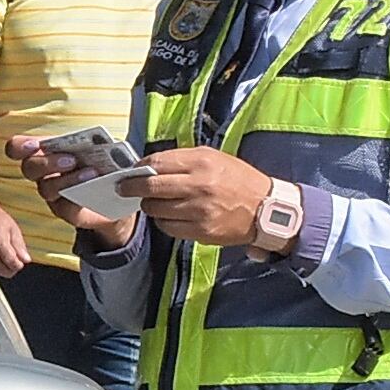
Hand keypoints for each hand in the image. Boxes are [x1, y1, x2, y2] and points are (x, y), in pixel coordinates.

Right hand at [0, 200, 31, 277]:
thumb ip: (20, 245)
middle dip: (12, 268)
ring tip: (6, 259)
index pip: (12, 262)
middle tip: (15, 261)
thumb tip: (26, 259)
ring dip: (3, 269)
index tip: (21, 262)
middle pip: (3, 270)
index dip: (18, 265)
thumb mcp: (13, 229)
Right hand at [7, 134, 132, 233]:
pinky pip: (65, 207)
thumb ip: (112, 146)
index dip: (20, 147)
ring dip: (67, 180)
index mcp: (48, 148)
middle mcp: (45, 171)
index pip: (18, 148)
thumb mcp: (113, 147)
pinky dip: (78, 199)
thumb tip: (115, 149)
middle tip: (71, 160)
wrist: (123, 193)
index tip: (34, 145)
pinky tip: (94, 191)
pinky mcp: (67, 211)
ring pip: (46, 188)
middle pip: (30, 168)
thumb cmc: (109, 162)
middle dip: (47, 163)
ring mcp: (54, 193)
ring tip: (91, 173)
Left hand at [132, 146, 277, 250]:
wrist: (265, 209)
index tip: (130, 172)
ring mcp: (198, 211)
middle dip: (132, 188)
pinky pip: (168, 227)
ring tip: (153, 202)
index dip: (138, 168)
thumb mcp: (214, 158)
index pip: (157, 163)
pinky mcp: (200, 231)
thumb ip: (183, 160)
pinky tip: (169, 215)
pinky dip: (163, 221)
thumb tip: (149, 165)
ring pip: (156, 209)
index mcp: (202, 162)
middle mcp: (198, 186)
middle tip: (124, 189)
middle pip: (150, 187)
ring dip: (149, 206)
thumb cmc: (238, 180)